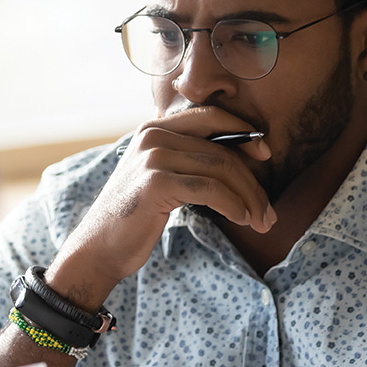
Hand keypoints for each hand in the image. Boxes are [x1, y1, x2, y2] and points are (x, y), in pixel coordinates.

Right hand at [47, 108, 276, 308]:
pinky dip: (233, 204)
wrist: (98, 248)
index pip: (211, 118)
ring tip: (261, 220)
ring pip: (220, 169)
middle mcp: (152, 135)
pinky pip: (210, 189)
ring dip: (248, 198)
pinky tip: (241, 219)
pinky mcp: (156, 182)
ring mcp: (153, 157)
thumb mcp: (159, 178)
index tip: (265, 155)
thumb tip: (240, 159)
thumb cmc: (133, 218)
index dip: (243, 133)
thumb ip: (186, 160)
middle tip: (268, 210)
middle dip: (252, 181)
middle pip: (221, 150)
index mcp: (153, 128)